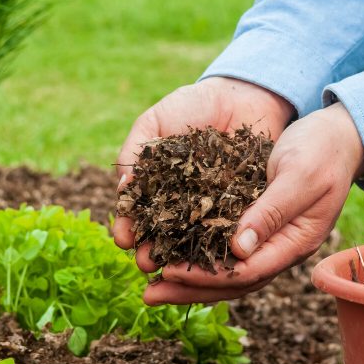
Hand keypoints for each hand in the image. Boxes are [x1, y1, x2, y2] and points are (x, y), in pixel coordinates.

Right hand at [113, 77, 295, 248]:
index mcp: (156, 187)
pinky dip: (220, 240)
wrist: (241, 94)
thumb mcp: (154, 122)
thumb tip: (123, 187)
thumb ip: (135, 152)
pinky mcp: (241, 207)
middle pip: (163, 233)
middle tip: (146, 263)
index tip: (122, 239)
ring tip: (172, 269)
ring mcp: (211, 208)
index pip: (137, 213)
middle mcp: (181, 203)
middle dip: (152, 250)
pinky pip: (229, 226)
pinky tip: (211, 254)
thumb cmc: (192, 105)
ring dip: (181, 256)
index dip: (128, 227)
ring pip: (194, 238)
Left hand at [135, 102, 363, 304]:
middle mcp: (280, 248)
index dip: (206, 276)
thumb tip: (237, 249)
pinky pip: (223, 249)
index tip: (169, 271)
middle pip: (231, 282)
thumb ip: (271, 211)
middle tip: (149, 295)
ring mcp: (269, 240)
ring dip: (188, 280)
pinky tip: (169, 253)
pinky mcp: (256, 225)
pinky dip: (196, 255)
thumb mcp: (298, 175)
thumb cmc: (322, 149)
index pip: (246, 272)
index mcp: (295, 242)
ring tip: (151, 285)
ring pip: (225, 270)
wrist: (339, 135)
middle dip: (189, 289)